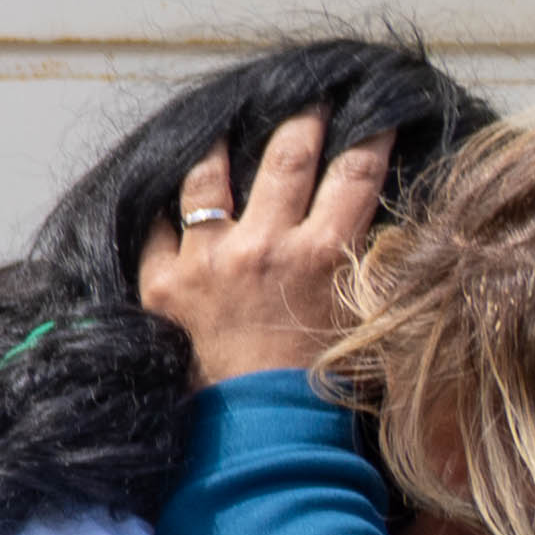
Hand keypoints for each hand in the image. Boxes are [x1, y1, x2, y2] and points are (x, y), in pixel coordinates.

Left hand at [136, 110, 389, 385]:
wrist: (259, 435)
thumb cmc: (320, 385)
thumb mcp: (363, 318)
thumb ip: (369, 265)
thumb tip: (377, 225)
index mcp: (325, 253)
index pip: (356, 172)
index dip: (369, 135)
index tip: (374, 111)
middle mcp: (266, 245)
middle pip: (287, 157)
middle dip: (301, 120)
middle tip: (306, 99)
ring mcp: (209, 260)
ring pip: (209, 179)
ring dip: (219, 147)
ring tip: (222, 127)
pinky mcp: (163, 283)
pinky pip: (158, 228)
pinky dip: (163, 209)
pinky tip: (166, 192)